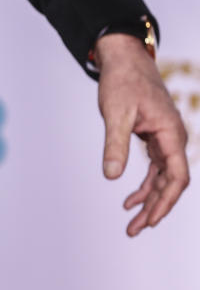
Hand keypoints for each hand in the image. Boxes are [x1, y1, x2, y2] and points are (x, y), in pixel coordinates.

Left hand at [95, 33, 189, 235]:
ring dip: (149, 200)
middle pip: (171, 183)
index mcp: (171, 133)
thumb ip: (115, 145)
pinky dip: (144, 185)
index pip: (177, 176)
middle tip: (134, 230)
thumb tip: (111, 176)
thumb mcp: (116, 114)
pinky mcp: (155, 137)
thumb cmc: (122, 81)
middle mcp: (174, 138)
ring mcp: (166, 139)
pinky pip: (155, 168)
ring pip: (163, 178)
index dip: (165, 201)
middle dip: (155, 208)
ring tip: (131, 223)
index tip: (150, 220)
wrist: (124, 59)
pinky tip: (129, 199)